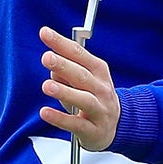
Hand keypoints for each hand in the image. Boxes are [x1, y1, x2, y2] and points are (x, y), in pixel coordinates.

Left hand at [38, 26, 120, 150]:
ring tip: (47, 86)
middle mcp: (101, 89)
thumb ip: (66, 72)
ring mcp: (99, 110)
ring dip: (65, 92)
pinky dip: (60, 118)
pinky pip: (76, 124)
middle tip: (46, 58)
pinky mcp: (93, 130)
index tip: (45, 33)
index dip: (61, 43)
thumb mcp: (84, 81)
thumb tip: (53, 68)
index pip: (79, 53)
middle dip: (64, 65)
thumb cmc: (95, 98)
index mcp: (99, 71)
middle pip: (82, 75)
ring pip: (83, 99)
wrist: (117, 126)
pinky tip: (45, 112)